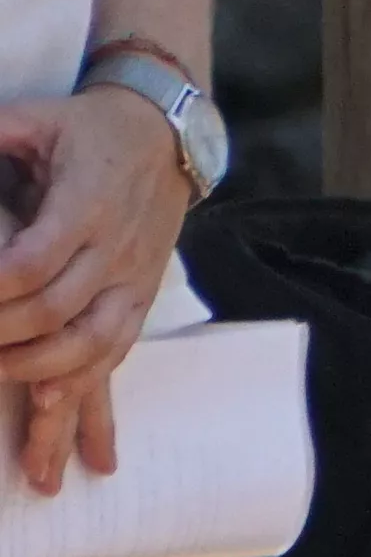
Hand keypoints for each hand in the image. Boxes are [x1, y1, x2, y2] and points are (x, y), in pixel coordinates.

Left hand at [0, 86, 188, 493]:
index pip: (33, 262)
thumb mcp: (32, 119)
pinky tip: (77, 436)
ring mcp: (132, 276)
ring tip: (15, 414)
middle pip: (57, 312)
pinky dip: (91, 394)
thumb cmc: (86, 126)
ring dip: (47, 384)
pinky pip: (116, 351)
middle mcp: (114, 246)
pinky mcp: (139, 296)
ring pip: (95, 345)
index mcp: (86, 202)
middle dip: (4, 347)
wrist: (167, 131)